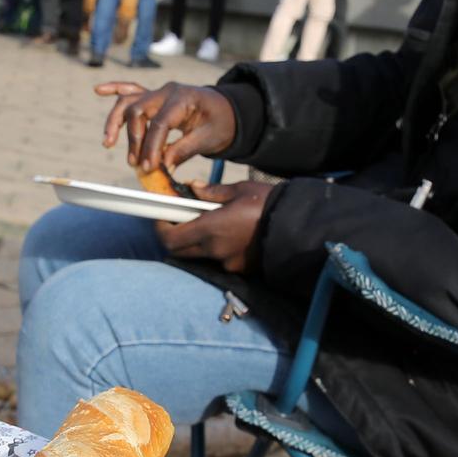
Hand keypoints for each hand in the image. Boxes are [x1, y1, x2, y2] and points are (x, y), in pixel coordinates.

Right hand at [97, 82, 237, 172]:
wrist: (228, 110)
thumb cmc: (221, 123)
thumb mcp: (209, 138)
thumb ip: (184, 150)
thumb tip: (162, 165)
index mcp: (184, 98)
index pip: (161, 122)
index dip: (152, 146)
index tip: (147, 167)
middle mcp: (167, 91)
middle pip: (140, 111)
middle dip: (134, 139)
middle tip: (135, 164)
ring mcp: (158, 92)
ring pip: (129, 102)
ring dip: (116, 122)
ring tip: (107, 143)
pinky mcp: (153, 97)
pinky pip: (130, 89)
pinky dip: (114, 89)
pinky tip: (98, 90)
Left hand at [155, 181, 271, 271]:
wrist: (296, 225)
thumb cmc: (267, 203)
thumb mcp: (239, 190)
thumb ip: (211, 191)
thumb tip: (192, 187)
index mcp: (210, 228)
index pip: (170, 238)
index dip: (160, 229)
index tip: (162, 217)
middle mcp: (214, 249)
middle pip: (180, 250)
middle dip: (175, 235)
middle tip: (180, 220)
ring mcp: (227, 262)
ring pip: (200, 254)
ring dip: (197, 242)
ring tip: (211, 224)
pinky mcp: (239, 269)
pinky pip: (220, 259)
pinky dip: (218, 248)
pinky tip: (231, 235)